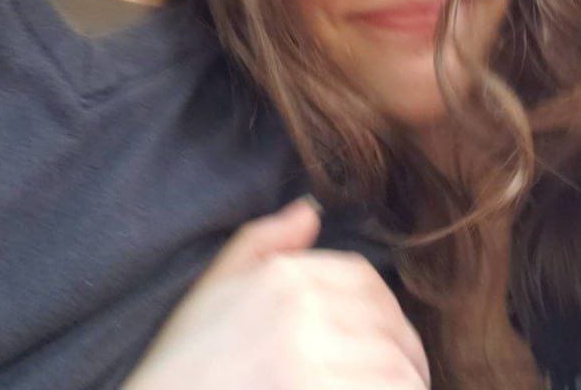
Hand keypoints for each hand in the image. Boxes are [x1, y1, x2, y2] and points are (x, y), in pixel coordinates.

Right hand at [123, 197, 430, 389]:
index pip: (365, 282)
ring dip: (401, 387)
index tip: (391, 346)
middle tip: (401, 383)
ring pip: (394, 372)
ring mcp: (307, 362)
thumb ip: (261, 243)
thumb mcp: (210, 293)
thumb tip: (310, 208)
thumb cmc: (179, 369)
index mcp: (281, 279)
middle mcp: (300, 312)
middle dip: (401, 358)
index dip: (386, 315)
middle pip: (388, 328)